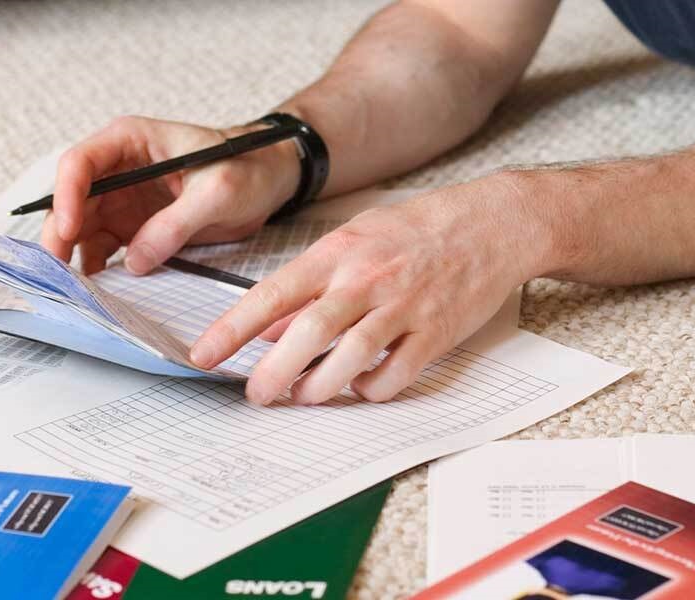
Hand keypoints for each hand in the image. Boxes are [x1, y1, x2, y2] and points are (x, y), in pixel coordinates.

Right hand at [42, 116, 300, 272]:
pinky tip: (98, 293)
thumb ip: (175, 224)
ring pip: (82, 230)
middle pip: (71, 201)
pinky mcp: (133, 228)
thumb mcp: (218, 192)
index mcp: (130, 141)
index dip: (67, 196)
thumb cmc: (248, 167)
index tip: (71, 229)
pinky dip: (98, 270)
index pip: (80, 163)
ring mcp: (122, 201)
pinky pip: (105, 250)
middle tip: (56, 273)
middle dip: (61, 236)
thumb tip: (134, 261)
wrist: (269, 178)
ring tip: (74, 292)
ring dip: (74, 258)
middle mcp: (117, 170)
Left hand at [188, 176, 548, 404]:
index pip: (272, 295)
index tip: (203, 354)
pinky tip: (362, 386)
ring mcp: (403, 307)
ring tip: (304, 396)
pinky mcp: (435, 332)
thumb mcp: (356, 241)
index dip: (233, 329)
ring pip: (349, 360)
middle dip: (272, 373)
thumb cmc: (418, 231)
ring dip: (319, 388)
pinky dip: (372, 389)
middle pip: (307, 334)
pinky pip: (395, 374)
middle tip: (255, 395)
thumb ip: (313, 283)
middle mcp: (366, 280)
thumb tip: (273, 328)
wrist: (492, 224)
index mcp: (338, 253)